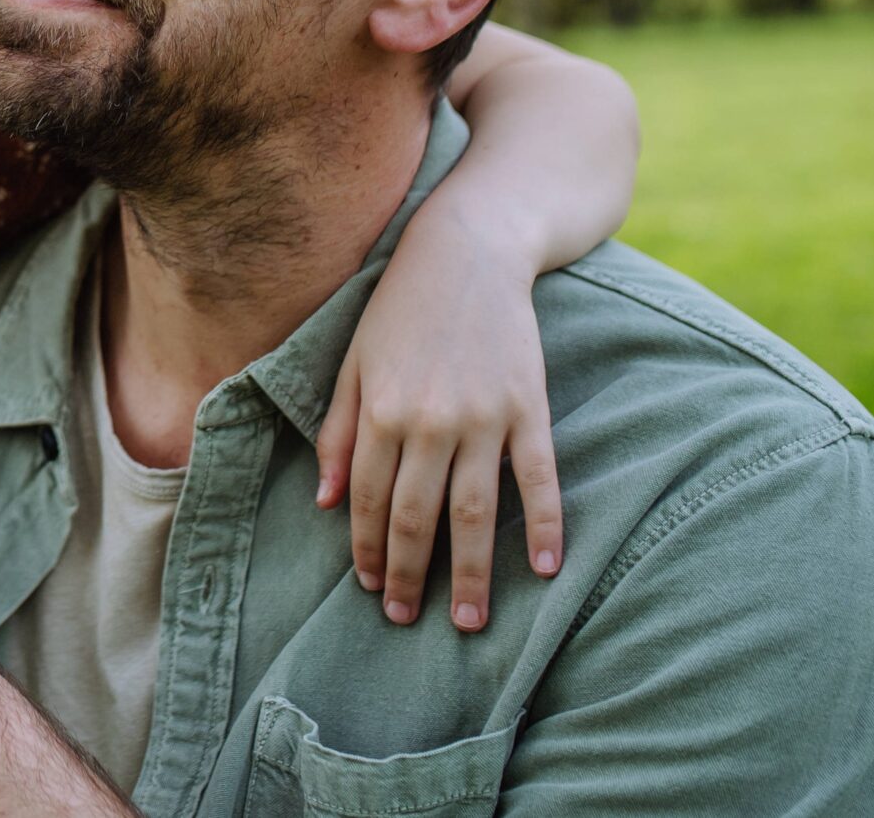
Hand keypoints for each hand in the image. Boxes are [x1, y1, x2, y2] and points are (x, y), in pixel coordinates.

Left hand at [314, 221, 563, 632]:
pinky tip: (546, 569)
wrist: (466, 253)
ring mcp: (485, 416)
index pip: (372, 500)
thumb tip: (326, 502)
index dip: (370, 549)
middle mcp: (432, 421)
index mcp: (382, 412)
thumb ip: (339, 433)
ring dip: (473, 572)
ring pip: (477, 511)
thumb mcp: (353, 363)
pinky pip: (540, 477)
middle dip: (412, 575)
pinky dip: (546, 525)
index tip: (372, 588)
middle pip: (421, 517)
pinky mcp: (529, 407)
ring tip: (471, 620)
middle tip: (409, 620)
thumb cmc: (399, 310)